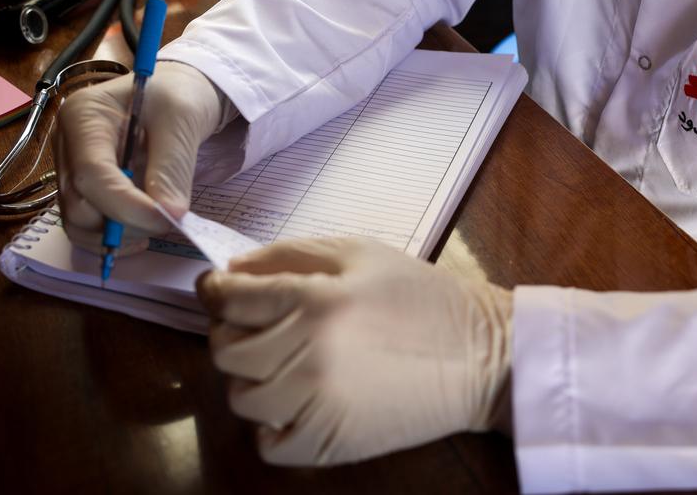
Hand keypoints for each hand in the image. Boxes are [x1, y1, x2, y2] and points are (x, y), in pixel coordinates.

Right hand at [54, 61, 227, 251]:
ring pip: (79, 223)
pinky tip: (142, 232)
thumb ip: (172, 166)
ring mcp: (70, 169)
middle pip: (78, 205)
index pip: (90, 174)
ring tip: (157, 223)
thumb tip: (169, 215)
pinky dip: (113, 239)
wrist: (174, 95)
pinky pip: (87, 227)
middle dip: (124, 223)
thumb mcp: (182, 118)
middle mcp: (66, 144)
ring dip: (119, 236)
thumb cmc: (176, 96)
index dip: (126, 206)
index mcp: (83, 116)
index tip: (166, 219)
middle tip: (167, 220)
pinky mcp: (81, 189)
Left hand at [196, 237, 513, 465]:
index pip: (226, 298)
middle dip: (233, 330)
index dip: (215, 290)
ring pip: (240, 397)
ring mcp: (314, 405)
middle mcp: (305, 354)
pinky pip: (265, 442)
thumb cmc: (422, 297)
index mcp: (313, 300)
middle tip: (262, 324)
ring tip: (287, 362)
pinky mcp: (327, 444)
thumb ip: (291, 254)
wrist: (481, 357)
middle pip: (224, 349)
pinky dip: (272, 423)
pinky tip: (299, 400)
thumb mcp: (361, 253)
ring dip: (253, 377)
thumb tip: (232, 270)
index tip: (221, 291)